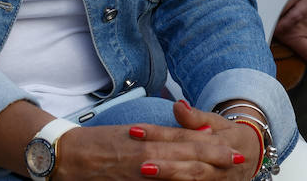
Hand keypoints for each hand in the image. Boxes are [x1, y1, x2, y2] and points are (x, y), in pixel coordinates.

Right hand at [53, 111, 249, 180]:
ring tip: (222, 172)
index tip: (235, 150)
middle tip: (239, 161)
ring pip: (175, 174)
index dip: (213, 147)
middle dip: (214, 160)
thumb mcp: (136, 132)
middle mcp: (146, 154)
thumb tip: (195, 133)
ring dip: (200, 173)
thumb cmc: (102, 142)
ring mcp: (138, 172)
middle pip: (187, 156)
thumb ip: (166, 135)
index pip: (187, 141)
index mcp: (149, 138)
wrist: (67, 154)